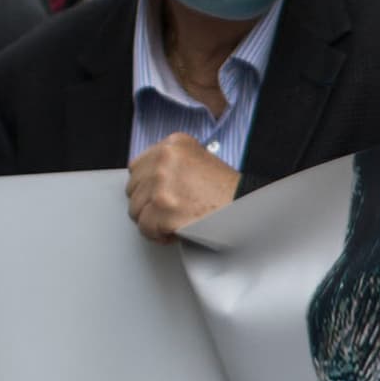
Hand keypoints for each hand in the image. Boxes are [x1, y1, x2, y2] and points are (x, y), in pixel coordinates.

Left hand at [124, 134, 242, 240]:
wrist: (246, 210)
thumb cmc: (227, 191)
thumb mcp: (198, 161)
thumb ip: (171, 164)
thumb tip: (146, 179)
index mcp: (174, 144)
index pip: (137, 166)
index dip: (147, 187)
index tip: (160, 197)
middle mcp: (165, 158)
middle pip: (133, 189)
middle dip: (148, 205)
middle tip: (170, 212)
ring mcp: (162, 183)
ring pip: (136, 210)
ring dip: (153, 221)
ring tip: (175, 221)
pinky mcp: (164, 208)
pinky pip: (145, 228)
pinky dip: (159, 236)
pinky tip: (176, 231)